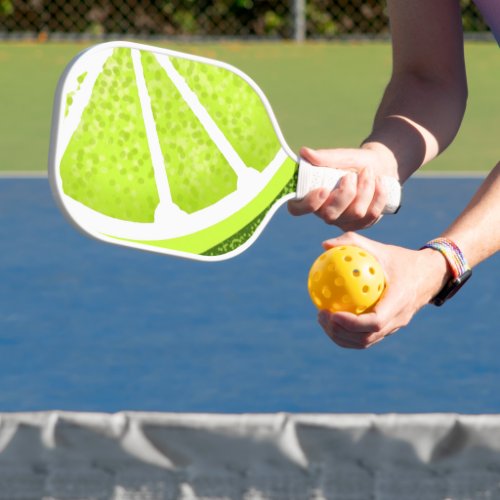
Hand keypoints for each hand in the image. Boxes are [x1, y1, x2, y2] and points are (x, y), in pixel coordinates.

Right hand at [288, 145, 397, 230]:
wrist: (379, 166)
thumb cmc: (353, 161)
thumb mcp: (341, 156)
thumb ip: (324, 157)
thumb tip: (304, 152)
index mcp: (311, 196)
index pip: (297, 209)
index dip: (308, 204)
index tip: (323, 189)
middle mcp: (324, 212)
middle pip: (330, 215)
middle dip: (346, 193)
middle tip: (351, 175)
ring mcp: (342, 221)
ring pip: (355, 213)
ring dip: (365, 189)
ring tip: (368, 173)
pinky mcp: (361, 224)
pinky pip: (371, 215)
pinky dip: (378, 195)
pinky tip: (379, 182)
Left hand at [316, 232, 450, 348]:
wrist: (429, 275)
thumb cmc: (401, 259)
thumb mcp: (380, 248)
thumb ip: (353, 243)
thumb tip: (324, 245)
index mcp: (399, 301)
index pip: (375, 322)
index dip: (352, 323)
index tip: (332, 313)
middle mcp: (398, 319)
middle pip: (366, 338)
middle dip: (340, 332)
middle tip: (321, 315)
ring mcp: (394, 327)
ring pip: (365, 342)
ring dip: (341, 336)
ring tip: (322, 319)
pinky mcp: (389, 329)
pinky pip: (366, 337)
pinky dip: (347, 333)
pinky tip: (331, 318)